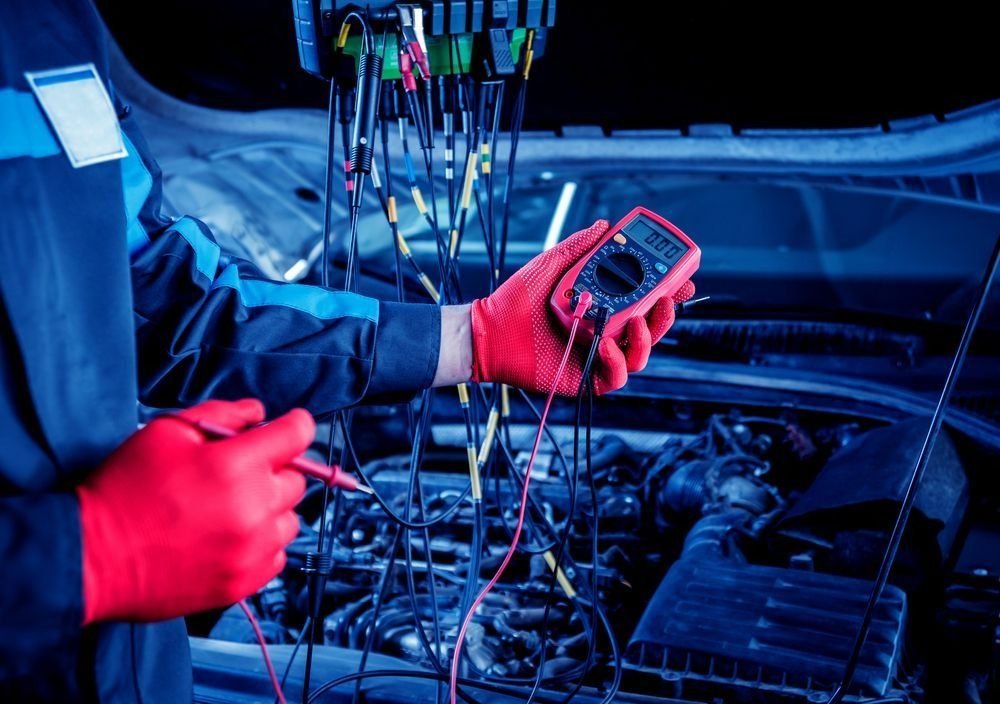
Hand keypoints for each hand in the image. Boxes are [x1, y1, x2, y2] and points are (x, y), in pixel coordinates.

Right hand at [77, 399, 312, 623]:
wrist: (92, 557)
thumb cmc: (124, 490)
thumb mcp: (166, 432)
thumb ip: (220, 415)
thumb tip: (257, 413)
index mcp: (236, 465)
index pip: (298, 434)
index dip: (293, 426)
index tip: (285, 429)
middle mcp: (253, 508)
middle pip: (297, 480)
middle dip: (273, 471)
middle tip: (237, 475)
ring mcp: (251, 550)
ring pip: (290, 520)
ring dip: (270, 510)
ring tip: (230, 510)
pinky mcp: (243, 583)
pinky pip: (277, 555)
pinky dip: (261, 544)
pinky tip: (227, 538)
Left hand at [470, 220, 693, 395]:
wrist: (489, 329)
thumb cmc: (517, 299)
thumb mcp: (552, 265)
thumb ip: (579, 247)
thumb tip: (605, 226)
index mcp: (603, 307)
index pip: (644, 301)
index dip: (667, 292)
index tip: (682, 280)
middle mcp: (605, 331)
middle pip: (650, 328)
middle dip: (666, 316)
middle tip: (669, 299)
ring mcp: (597, 356)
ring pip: (640, 354)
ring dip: (648, 338)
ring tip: (638, 322)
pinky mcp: (586, 378)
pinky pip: (615, 376)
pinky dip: (618, 361)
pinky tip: (608, 344)